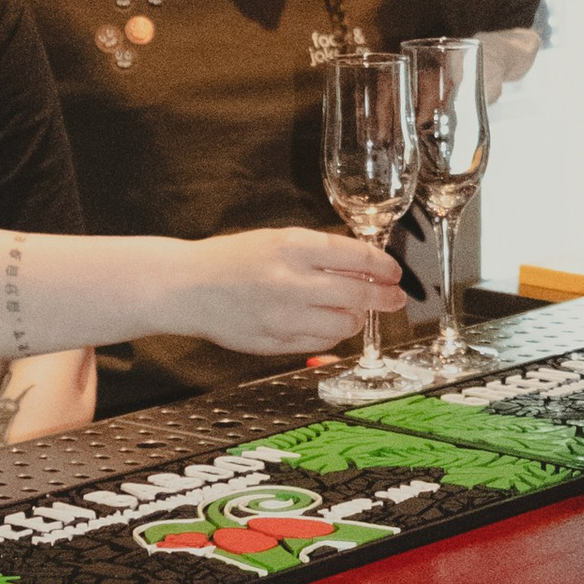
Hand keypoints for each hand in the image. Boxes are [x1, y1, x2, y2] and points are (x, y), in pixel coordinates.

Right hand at [172, 227, 401, 354]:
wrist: (188, 286)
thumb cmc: (232, 259)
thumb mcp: (277, 240)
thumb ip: (319, 252)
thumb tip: (364, 265)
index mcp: (292, 247)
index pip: (355, 257)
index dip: (383, 267)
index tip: (394, 272)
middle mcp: (290, 282)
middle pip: (357, 295)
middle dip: (385, 298)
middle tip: (395, 297)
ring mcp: (282, 316)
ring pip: (344, 325)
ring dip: (357, 318)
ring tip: (356, 311)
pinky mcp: (274, 342)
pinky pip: (320, 344)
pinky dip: (332, 335)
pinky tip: (328, 324)